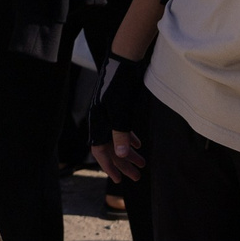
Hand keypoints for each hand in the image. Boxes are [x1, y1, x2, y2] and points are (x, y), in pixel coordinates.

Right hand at [87, 55, 148, 178]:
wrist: (123, 60)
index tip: (119, 180)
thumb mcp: (121, 111)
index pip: (100, 151)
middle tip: (137, 177)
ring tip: (142, 164)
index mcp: (98, 122)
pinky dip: (130, 138)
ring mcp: (108, 113)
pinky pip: (121, 128)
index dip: (110, 166)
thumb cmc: (121, 84)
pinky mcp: (117, 107)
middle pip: (111, 148)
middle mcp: (101, 120)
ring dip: (129, 153)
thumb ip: (121, 133)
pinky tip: (139, 146)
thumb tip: (122, 155)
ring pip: (118, 139)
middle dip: (124, 164)